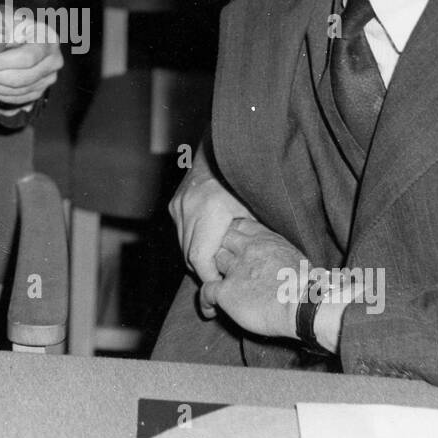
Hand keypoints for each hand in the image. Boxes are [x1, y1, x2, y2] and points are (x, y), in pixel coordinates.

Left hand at [0, 5, 62, 108]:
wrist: (21, 35)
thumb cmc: (11, 25)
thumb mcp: (4, 18)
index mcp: (48, 39)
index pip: (26, 58)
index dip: (1, 64)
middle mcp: (53, 61)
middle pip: (21, 78)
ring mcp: (47, 79)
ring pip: (15, 91)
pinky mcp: (38, 91)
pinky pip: (14, 98)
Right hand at [168, 145, 253, 282]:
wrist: (223, 152)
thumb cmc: (245, 181)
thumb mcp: (256, 209)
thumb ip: (253, 236)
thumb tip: (263, 265)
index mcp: (210, 210)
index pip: (200, 259)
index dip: (210, 277)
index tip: (222, 286)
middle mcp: (188, 209)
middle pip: (189, 256)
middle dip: (205, 271)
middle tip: (223, 280)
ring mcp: (178, 206)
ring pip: (183, 246)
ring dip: (198, 257)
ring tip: (218, 263)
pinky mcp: (174, 205)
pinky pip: (182, 233)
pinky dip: (193, 242)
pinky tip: (210, 242)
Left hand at [199, 216, 304, 337]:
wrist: (305, 305)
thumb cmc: (309, 285)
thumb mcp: (295, 258)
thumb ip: (279, 255)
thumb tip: (278, 265)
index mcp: (265, 239)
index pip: (239, 225)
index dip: (233, 234)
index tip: (233, 244)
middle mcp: (247, 249)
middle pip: (221, 240)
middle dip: (219, 249)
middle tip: (220, 264)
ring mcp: (234, 268)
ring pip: (210, 262)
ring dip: (210, 272)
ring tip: (214, 285)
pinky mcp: (226, 290)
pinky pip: (205, 291)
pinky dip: (205, 302)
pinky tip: (209, 310)